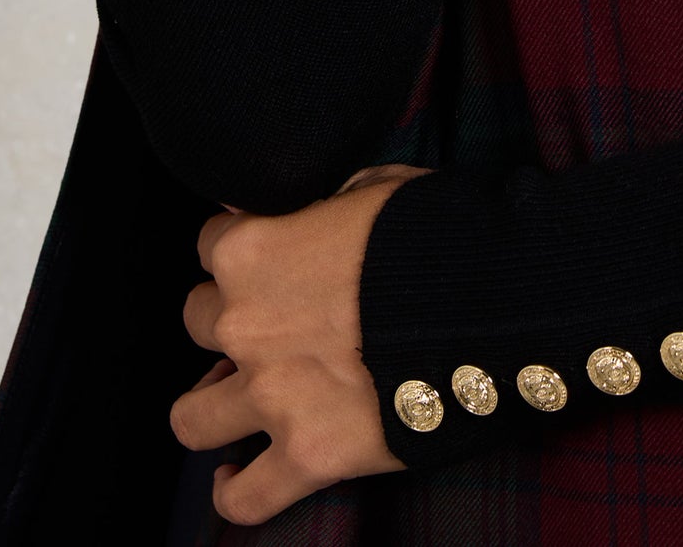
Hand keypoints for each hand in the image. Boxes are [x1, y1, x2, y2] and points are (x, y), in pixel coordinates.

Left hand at [171, 164, 426, 525]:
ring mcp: (272, 397)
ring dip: (212, 401)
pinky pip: (242, 498)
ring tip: (236, 396)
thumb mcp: (376, 184)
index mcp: (255, 251)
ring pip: (191, 416)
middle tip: (269, 320)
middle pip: (197, 320)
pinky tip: (234, 473)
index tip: (269, 257)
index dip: (243, 248)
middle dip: (229, 317)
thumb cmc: (436, 231)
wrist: (491, 298)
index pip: (209, 244)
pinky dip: (233, 489)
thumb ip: (326, 201)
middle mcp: (245, 324)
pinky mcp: (307, 456)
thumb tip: (318, 211)